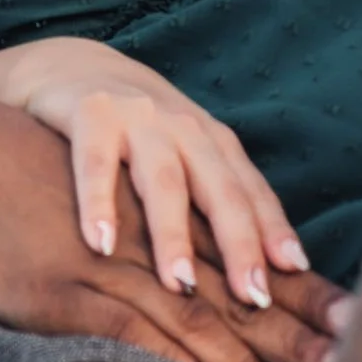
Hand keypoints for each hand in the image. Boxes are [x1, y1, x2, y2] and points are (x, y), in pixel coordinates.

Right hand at [0, 34, 307, 309]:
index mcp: (209, 140)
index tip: (297, 275)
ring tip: (181, 284)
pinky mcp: (89, 111)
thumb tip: (257, 279)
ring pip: (163, 179)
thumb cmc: (131, 129)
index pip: (249, 191)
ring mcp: (136, 115)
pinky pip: (96, 161)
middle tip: (252, 297)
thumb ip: (208, 204)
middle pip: (218, 187)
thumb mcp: (178, 157)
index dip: (274, 231)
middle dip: (239, 242)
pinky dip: (99, 201)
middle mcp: (181, 124)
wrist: (64, 64)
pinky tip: (101, 243)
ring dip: (174, 233)